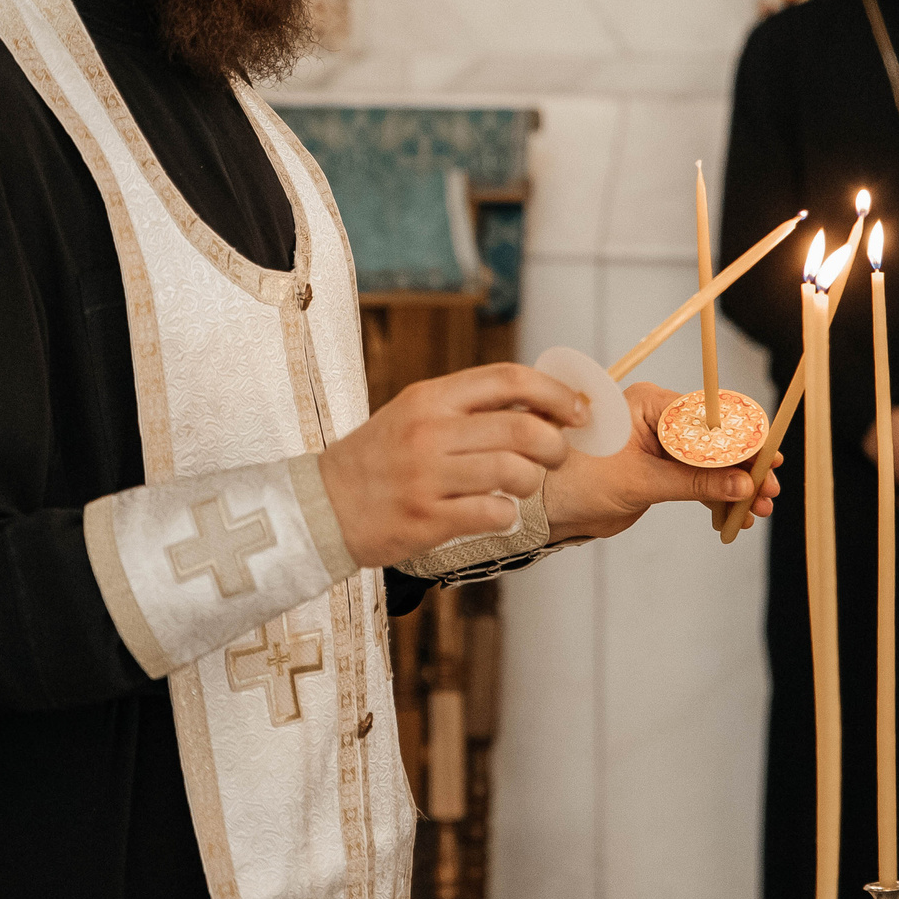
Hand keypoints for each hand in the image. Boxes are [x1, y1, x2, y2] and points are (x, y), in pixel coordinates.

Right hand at [318, 363, 580, 568]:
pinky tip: (498, 513)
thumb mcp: (416, 414)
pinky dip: (507, 514)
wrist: (322, 505)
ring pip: (513, 473)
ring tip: (521, 487)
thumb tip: (540, 405)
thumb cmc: (380, 459)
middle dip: (554, 445)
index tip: (576, 411)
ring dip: (531, 482)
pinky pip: (493, 514)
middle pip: (521, 429)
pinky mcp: (426, 519)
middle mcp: (429, 432)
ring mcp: (426, 477)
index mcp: (431, 398)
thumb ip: (469, 407)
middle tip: (555, 457)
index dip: (554, 394)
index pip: (509, 380)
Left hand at [544, 381, 776, 541]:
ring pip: (711, 464)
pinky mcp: (661, 471)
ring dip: (735, 486)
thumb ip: (693, 483)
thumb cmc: (579, 481)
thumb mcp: (640, 482)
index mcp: (651, 403)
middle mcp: (659, 418)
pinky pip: (698, 481)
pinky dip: (717, 498)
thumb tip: (742, 484)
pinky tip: (736, 516)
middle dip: (744, 467)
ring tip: (758, 511)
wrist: (548, 509)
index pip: (709, 416)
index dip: (743, 440)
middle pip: (716, 440)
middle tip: (770, 492)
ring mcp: (662, 446)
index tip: (768, 461)